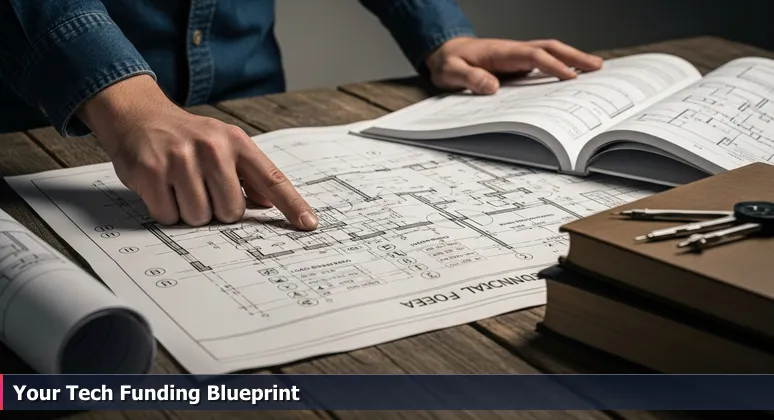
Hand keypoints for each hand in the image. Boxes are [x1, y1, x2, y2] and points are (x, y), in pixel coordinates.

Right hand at [76, 75, 318, 229]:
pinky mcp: (152, 172)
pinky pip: (169, 216)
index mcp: (236, 142)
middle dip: (217, 211)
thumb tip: (268, 203)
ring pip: (199, 218)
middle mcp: (212, 148)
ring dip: (189, 212)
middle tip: (202, 190)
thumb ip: (248, 174)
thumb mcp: (222, 144)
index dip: (292, 205)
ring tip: (180, 187)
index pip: (272, 179)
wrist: (138, 115)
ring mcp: (181, 159)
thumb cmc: (187, 138)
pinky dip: (165, 210)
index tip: (308, 224)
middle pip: (231, 212)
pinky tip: (162, 188)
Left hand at [425, 37, 603, 93]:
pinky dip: (560, 66)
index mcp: (501, 51)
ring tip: (595, 69)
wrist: (445, 53)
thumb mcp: (451, 71)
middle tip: (597, 67)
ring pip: (549, 53)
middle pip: (549, 48)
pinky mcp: (517, 64)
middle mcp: (513, 50)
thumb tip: (492, 87)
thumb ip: (469, 78)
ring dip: (572, 59)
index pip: (533, 56)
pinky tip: (572, 75)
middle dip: (574, 56)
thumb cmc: (448, 62)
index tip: (571, 77)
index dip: (553, 65)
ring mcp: (517, 56)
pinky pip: (542, 62)